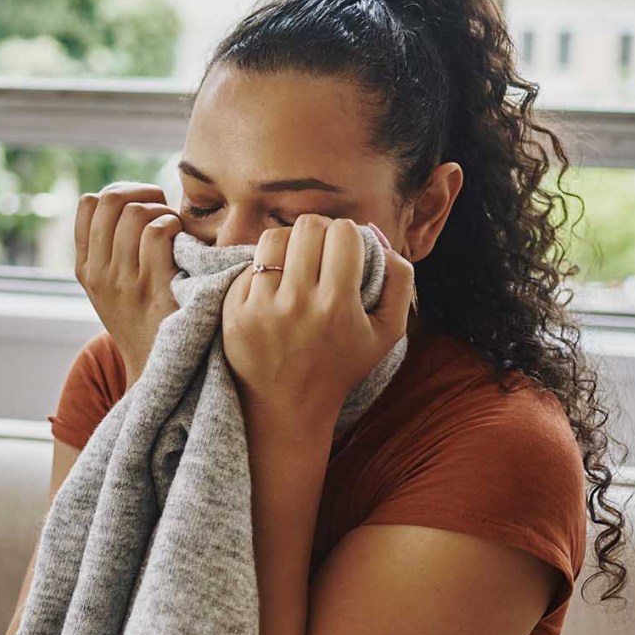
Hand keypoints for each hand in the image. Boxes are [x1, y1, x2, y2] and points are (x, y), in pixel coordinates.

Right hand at [75, 182, 182, 377]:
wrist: (155, 367)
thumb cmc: (142, 319)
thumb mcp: (109, 288)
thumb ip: (108, 249)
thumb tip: (128, 199)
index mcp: (86, 268)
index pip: (88, 204)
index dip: (118, 193)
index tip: (139, 206)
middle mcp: (99, 273)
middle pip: (111, 200)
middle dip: (142, 193)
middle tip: (161, 209)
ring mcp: (125, 281)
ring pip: (136, 213)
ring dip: (162, 211)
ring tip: (172, 229)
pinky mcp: (153, 289)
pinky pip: (157, 233)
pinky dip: (173, 226)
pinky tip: (181, 242)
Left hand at [221, 215, 413, 421]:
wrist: (287, 407)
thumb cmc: (340, 366)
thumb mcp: (387, 333)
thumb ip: (400, 283)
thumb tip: (381, 240)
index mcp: (338, 305)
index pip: (342, 233)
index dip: (347, 234)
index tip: (345, 250)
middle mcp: (297, 303)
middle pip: (307, 227)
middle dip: (319, 232)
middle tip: (320, 250)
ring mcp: (261, 307)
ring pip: (273, 238)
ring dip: (288, 243)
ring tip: (295, 262)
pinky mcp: (234, 311)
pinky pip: (249, 265)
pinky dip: (264, 269)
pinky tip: (274, 288)